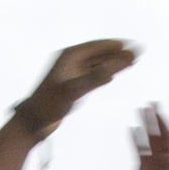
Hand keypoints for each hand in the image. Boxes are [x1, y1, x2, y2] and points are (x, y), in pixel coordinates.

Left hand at [18, 40, 137, 137]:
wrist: (32, 123)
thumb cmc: (48, 106)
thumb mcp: (73, 91)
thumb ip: (96, 77)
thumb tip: (117, 65)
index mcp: (68, 57)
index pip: (96, 47)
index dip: (114, 46)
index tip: (131, 46)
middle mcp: (69, 62)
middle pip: (98, 55)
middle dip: (116, 55)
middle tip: (136, 55)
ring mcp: (70, 74)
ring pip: (95, 66)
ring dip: (112, 64)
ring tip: (130, 63)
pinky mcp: (71, 87)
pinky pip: (90, 76)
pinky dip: (102, 74)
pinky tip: (112, 76)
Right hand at [132, 105, 168, 169]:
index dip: (167, 126)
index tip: (161, 116)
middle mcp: (164, 155)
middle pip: (161, 133)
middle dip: (157, 118)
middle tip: (153, 103)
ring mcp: (153, 159)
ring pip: (149, 138)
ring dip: (146, 124)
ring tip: (141, 109)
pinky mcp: (143, 164)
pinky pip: (139, 148)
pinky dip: (136, 139)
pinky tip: (132, 128)